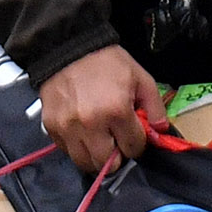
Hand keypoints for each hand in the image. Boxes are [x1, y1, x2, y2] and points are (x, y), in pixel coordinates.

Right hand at [39, 46, 162, 176]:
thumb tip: (160, 131)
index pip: (133, 148)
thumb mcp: (140, 77)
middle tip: (117, 141)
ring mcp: (68, 128)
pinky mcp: (51, 127)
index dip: (137, 143)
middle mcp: (91, 125)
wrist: (68, 47)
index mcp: (116, 111)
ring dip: (96, 157)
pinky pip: (66, 151)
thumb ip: (154, 106)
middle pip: (109, 164)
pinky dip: (76, 147)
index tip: (134, 134)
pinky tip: (83, 132)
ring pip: (85, 163)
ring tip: (100, 140)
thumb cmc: (107, 62)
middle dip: (117, 156)